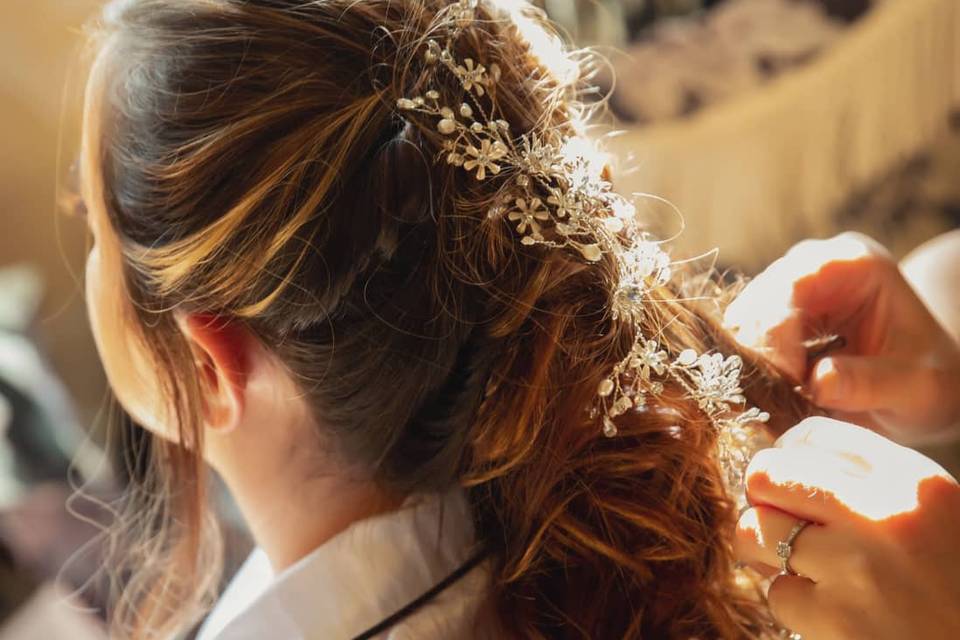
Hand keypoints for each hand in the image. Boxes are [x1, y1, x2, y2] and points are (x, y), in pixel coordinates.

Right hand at [724, 232, 959, 443]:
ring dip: (750, 370)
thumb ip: (871, 383)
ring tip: (776, 408)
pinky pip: (739, 345)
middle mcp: (810, 266)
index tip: (787, 384)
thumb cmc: (930, 379)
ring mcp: (784, 289)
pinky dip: (748, 376)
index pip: (792, 286)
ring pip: (738, 326)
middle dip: (760, 357)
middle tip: (773, 407)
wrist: (920, 383)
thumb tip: (816, 383)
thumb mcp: (918, 387)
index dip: (779, 335)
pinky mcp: (768, 317)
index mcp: (853, 264)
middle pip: (755, 304)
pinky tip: (770, 402)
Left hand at [735, 417, 959, 638]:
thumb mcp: (935, 511)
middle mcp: (880, 515)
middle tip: (782, 520)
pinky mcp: (836, 619)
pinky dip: (795, 602)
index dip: (789, 455)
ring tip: (800, 563)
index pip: (814, 435)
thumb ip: (871, 481)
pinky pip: (778, 594)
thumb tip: (790, 459)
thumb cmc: (956, 580)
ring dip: (767, 548)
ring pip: (755, 531)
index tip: (792, 479)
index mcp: (912, 480)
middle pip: (768, 475)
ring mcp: (854, 567)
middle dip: (764, 498)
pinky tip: (828, 606)